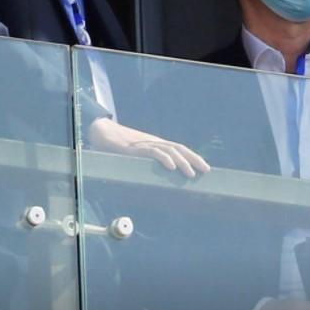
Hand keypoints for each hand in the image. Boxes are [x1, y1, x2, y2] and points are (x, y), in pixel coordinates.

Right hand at [86, 117, 210, 177]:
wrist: (104, 133)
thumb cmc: (121, 146)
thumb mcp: (139, 154)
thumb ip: (150, 161)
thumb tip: (160, 176)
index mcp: (158, 143)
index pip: (180, 149)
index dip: (194, 157)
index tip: (205, 168)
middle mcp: (155, 142)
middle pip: (179, 149)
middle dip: (194, 159)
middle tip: (205, 170)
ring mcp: (146, 144)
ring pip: (169, 151)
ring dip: (182, 162)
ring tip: (190, 174)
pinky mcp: (136, 149)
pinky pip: (153, 152)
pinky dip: (163, 158)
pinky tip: (171, 166)